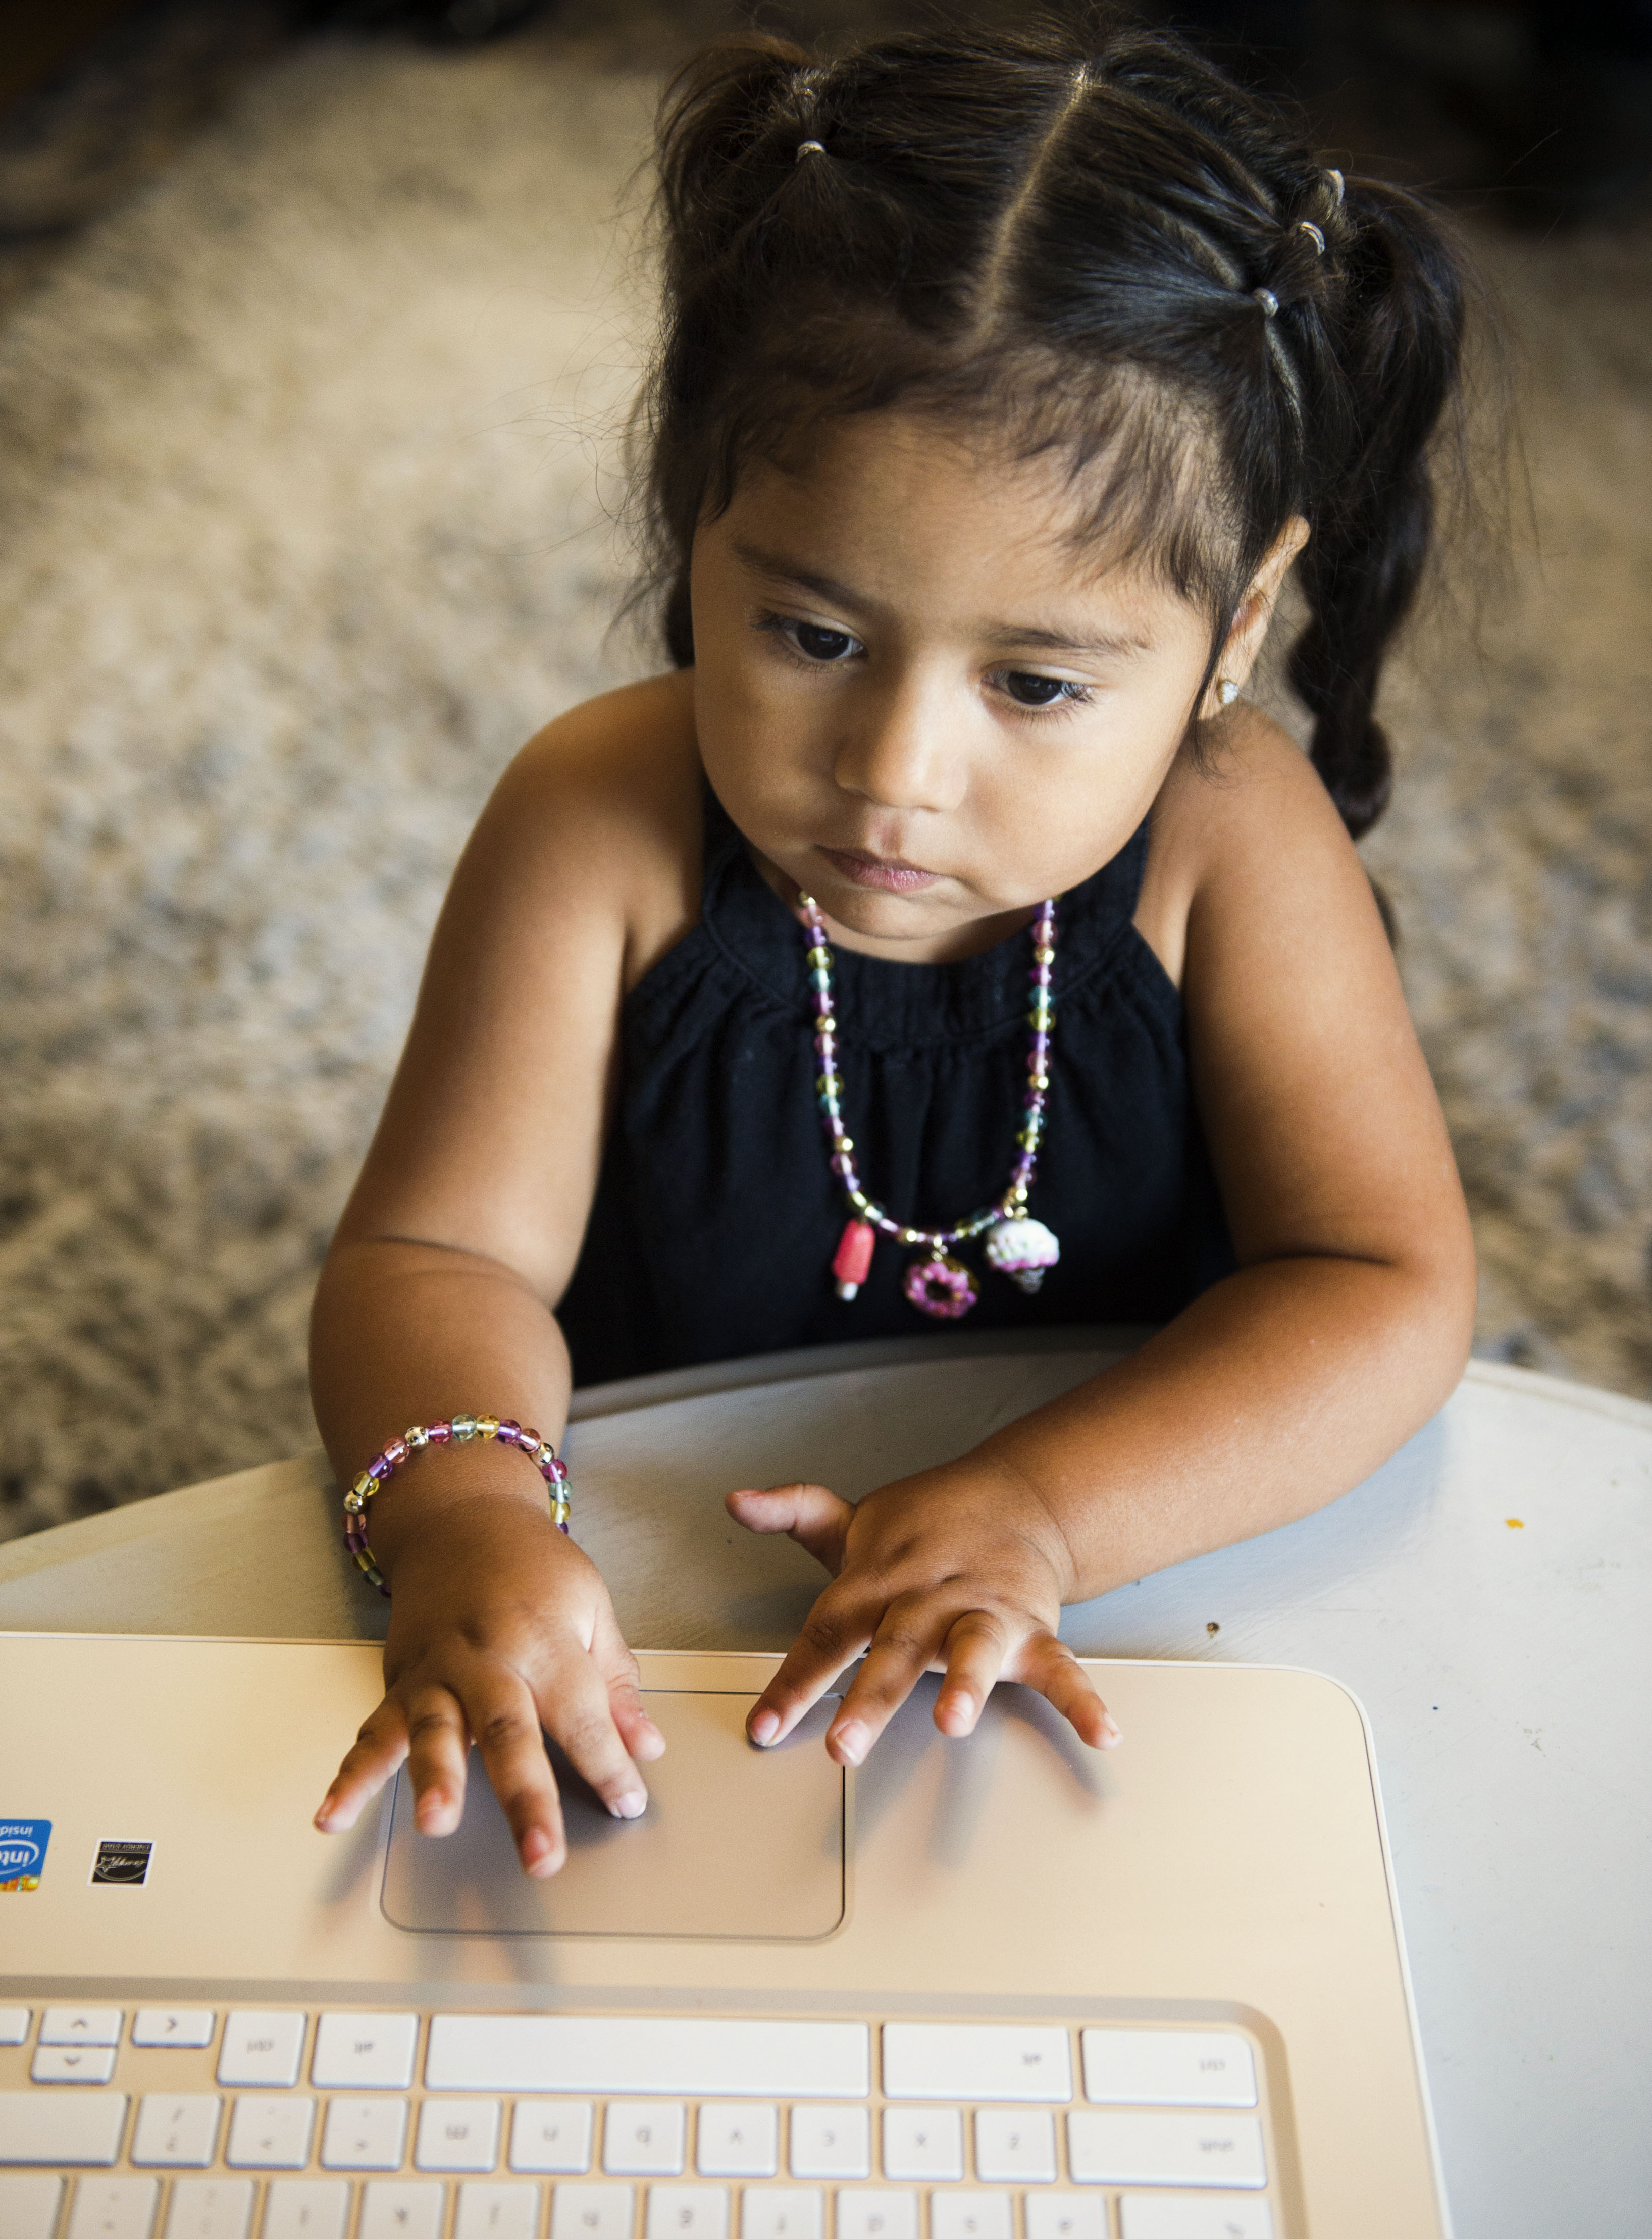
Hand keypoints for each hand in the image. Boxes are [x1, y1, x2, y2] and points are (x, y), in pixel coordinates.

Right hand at [313, 1491, 663, 1876]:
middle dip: (526, 1798)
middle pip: (510, 1733)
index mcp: (545, 1639)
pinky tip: (333, 1816)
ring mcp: (437, 1672)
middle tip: (542, 1854)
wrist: (461, 1520)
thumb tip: (646, 1746)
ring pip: (436, 1730)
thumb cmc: (533, 1568)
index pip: (584, 1715)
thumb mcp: (591, 1608)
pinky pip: (373, 1733)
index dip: (609, 1764)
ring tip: (437, 1821)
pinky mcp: (400, 1682)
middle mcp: (488, 1658)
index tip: (628, 1803)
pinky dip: (350, 1776)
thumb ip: (617, 1682)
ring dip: (436, 1779)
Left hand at [727, 1461, 1120, 1765]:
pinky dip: (1084, 1702)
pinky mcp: (1031, 1629)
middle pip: (893, 1652)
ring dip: (966, 1686)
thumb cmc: (925, 1526)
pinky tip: (1102, 1734)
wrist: (1014, 1497)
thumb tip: (735, 1500)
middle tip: (843, 1746)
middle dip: (869, 1700)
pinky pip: (1062, 1669)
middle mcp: (927, 1602)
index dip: (792, 1682)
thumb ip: (793, 1513)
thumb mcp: (853, 1521)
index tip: (763, 1727)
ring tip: (956, 1722)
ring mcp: (983, 1615)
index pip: (825, 1635)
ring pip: (973, 1651)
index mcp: (878, 1584)